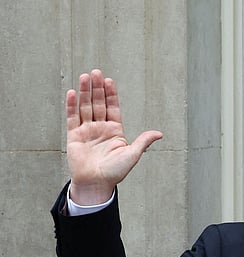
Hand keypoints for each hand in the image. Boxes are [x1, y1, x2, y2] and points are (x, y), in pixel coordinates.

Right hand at [65, 69, 162, 204]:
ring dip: (85, 92)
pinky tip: (72, 93)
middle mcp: (101, 128)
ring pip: (85, 107)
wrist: (96, 184)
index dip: (111, 94)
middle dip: (97, 88)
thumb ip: (143, 141)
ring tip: (85, 77)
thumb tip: (159, 134)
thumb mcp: (132, 155)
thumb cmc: (115, 172)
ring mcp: (87, 131)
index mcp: (115, 130)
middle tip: (96, 72)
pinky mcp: (74, 136)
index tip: (109, 81)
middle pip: (98, 103)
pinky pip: (72, 118)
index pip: (113, 107)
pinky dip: (72, 106)